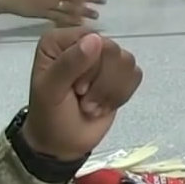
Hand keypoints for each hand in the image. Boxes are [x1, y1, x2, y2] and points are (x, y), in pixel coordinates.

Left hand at [22, 28, 142, 160]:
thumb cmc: (49, 115)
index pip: (91, 38)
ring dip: (110, 91)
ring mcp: (103, 59)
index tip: (77, 88)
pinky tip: (104, 105)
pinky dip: (121, 95)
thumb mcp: (50, 90)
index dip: (90, 65)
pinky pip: (135, 75)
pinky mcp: (119, 74)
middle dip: (101, 81)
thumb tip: (95, 40)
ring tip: (91, 104)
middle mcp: (83, 44)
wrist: (62, 145)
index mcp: (60, 41)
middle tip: (83, 97)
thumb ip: (69, 63)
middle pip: (112, 49)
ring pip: (127, 62)